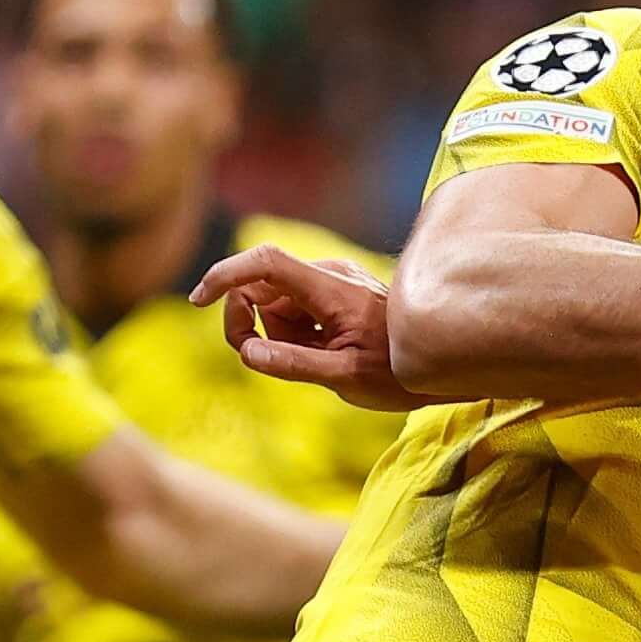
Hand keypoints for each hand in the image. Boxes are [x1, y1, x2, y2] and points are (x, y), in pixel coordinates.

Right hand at [194, 245, 419, 409]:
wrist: (441, 360)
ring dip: (271, 332)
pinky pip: (292, 308)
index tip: (199, 301)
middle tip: (257, 359)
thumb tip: (247, 353)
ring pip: (273, 301)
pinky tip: (318, 355)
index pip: (264, 263)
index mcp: (329, 289)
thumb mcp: (347, 378)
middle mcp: (327, 276)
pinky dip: (289, 333)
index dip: (225, 275)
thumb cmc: (401, 373)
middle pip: (258, 284)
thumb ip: (294, 365)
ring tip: (309, 362)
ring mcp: (330, 284)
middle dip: (245, 320)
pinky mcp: (332, 295)